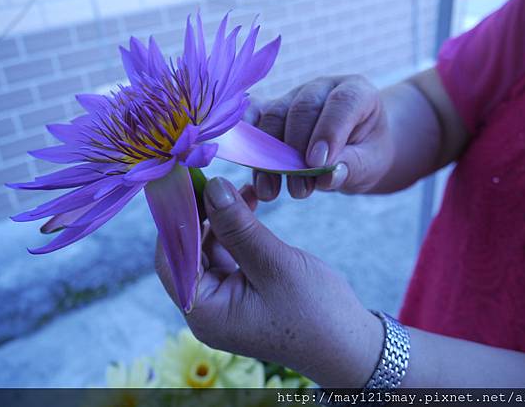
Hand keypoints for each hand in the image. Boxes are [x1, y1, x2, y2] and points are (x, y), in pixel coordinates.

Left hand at [155, 177, 382, 387]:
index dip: (177, 218)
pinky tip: (249, 206)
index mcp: (206, 312)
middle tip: (216, 180)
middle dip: (202, 215)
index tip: (188, 182)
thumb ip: (239, 227)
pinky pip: (229, 255)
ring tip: (241, 190)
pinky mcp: (242, 293)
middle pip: (189, 253)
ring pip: (209, 251)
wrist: (351, 344)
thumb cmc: (315, 312)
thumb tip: (212, 187)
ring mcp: (225, 301)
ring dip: (222, 220)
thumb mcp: (274, 264)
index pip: (173, 259)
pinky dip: (237, 231)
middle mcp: (208, 309)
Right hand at [245, 75, 393, 199]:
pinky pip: (254, 117)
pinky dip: (246, 138)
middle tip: (299, 188)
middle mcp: (322, 88)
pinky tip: (245, 162)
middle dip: (296, 151)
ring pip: (274, 116)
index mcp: (356, 92)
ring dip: (269, 156)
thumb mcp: (371, 163)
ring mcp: (294, 96)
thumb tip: (327, 176)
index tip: (317, 164)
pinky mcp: (272, 110)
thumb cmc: (367, 153)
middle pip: (302, 109)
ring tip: (272, 191)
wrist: (357, 149)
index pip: (340, 104)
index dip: (327, 132)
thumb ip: (353, 166)